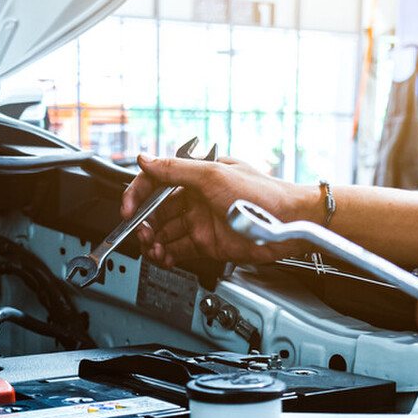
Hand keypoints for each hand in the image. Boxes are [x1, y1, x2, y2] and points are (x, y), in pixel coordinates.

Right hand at [121, 154, 307, 267]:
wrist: (289, 223)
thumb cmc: (262, 194)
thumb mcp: (213, 175)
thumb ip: (176, 169)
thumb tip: (145, 159)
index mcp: (196, 177)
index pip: (156, 183)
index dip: (137, 196)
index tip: (128, 210)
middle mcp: (197, 199)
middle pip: (157, 212)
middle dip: (144, 224)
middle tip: (142, 235)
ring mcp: (203, 222)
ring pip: (167, 233)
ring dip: (154, 241)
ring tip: (152, 249)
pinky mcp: (210, 245)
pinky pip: (181, 250)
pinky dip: (168, 255)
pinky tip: (163, 258)